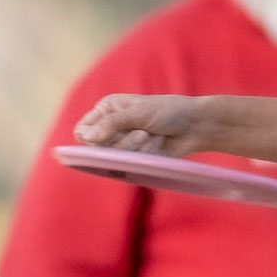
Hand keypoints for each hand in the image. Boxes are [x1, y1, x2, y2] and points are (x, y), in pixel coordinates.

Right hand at [73, 94, 205, 156]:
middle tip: (143, 132)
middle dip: (123, 143)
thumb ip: (112, 124)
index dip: (90, 139)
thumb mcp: (139, 113)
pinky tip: (158, 145)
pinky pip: (131, 166)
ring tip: (152, 136)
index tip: (104, 139)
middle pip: (98, 149)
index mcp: (106, 110)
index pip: (82, 131)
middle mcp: (111, 127)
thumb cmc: (168, 111)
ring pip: (115, 159)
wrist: (195, 126)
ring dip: (137, 149)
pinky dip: (146, 156)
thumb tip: (87, 138)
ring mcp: (123, 144)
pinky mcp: (135, 158)